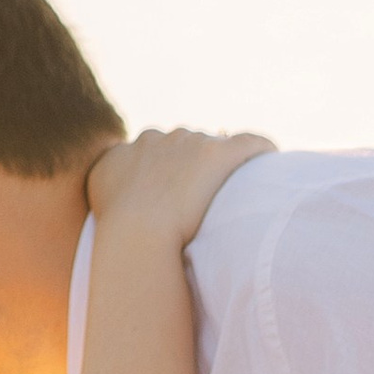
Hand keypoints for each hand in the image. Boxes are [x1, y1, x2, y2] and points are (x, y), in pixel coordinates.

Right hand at [87, 125, 274, 248]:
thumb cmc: (119, 234)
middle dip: (197, 168)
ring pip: (217, 146)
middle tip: (207, 200)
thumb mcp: (101, 201)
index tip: (182, 194)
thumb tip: (124, 197)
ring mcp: (192, 143)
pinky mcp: (222, 152)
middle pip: (188, 146)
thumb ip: (109, 188)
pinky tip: (273, 163)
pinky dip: (262, 151)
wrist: (138, 235)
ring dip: (226, 166)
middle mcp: (162, 138)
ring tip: (240, 190)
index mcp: (136, 149)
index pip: (160, 150)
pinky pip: (251, 144)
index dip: (174, 172)